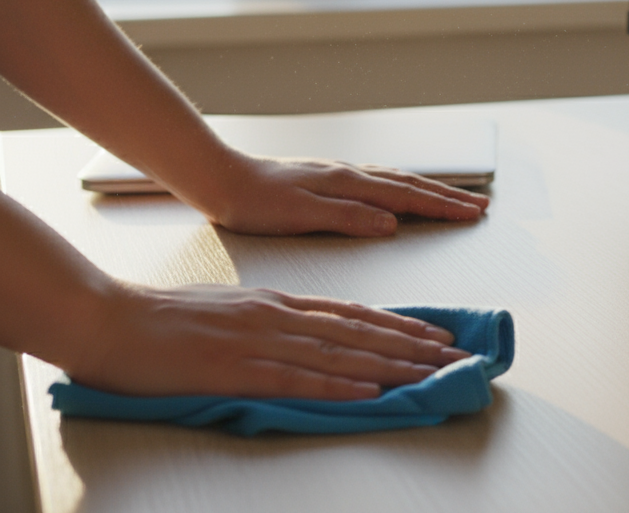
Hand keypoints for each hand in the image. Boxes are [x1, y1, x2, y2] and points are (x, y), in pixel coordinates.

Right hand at [67, 284, 471, 399]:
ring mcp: (260, 341)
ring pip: (341, 355)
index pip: (352, 314)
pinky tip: (369, 390)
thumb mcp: (229, 310)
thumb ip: (269, 321)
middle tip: (454, 354)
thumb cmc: (162, 319)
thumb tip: (304, 335)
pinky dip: (339, 386)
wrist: (108, 318)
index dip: (397, 325)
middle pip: (360, 332)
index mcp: (276, 303)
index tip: (433, 335)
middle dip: (412, 345)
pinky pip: (298, 379)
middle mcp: (278, 316)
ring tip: (430, 372)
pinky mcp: (237, 369)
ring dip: (391, 365)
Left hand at [189, 152, 489, 236]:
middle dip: (448, 196)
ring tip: (455, 198)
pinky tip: (404, 192)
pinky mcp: (330, 180)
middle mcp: (350, 174)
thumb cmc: (254, 202)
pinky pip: (381, 181)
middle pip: (411, 184)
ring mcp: (341, 175)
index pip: (407, 196)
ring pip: (398, 180)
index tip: (473, 214)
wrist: (220, 179)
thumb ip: (348, 217)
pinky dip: (405, 186)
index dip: (443, 206)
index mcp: (348, 184)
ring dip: (431, 190)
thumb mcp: (300, 214)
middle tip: (480, 206)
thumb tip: (391, 223)